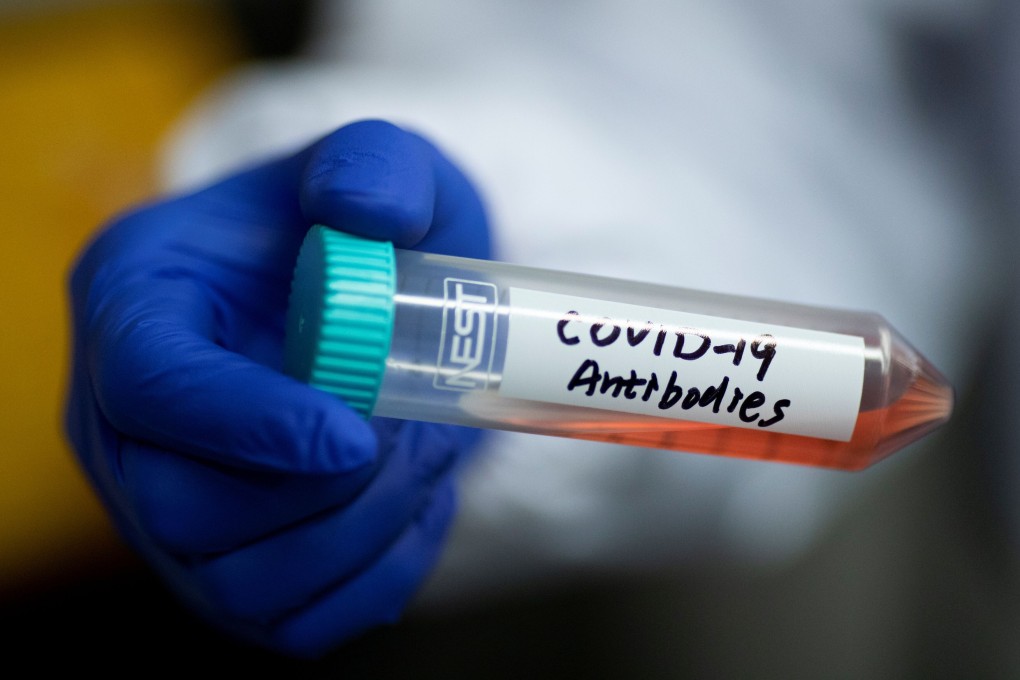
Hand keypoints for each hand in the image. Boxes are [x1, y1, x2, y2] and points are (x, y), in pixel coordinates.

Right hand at [65, 120, 490, 656]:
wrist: (370, 303)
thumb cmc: (364, 235)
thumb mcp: (383, 168)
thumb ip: (376, 164)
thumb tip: (363, 211)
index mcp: (136, 305)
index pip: (150, 389)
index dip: (247, 425)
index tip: (356, 435)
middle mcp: (126, 423)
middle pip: (183, 510)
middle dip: (323, 491)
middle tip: (411, 436)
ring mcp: (167, 509)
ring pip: (241, 585)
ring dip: (360, 535)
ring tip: (425, 460)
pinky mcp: (226, 570)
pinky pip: (290, 624)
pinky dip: (374, 579)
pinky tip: (417, 508)